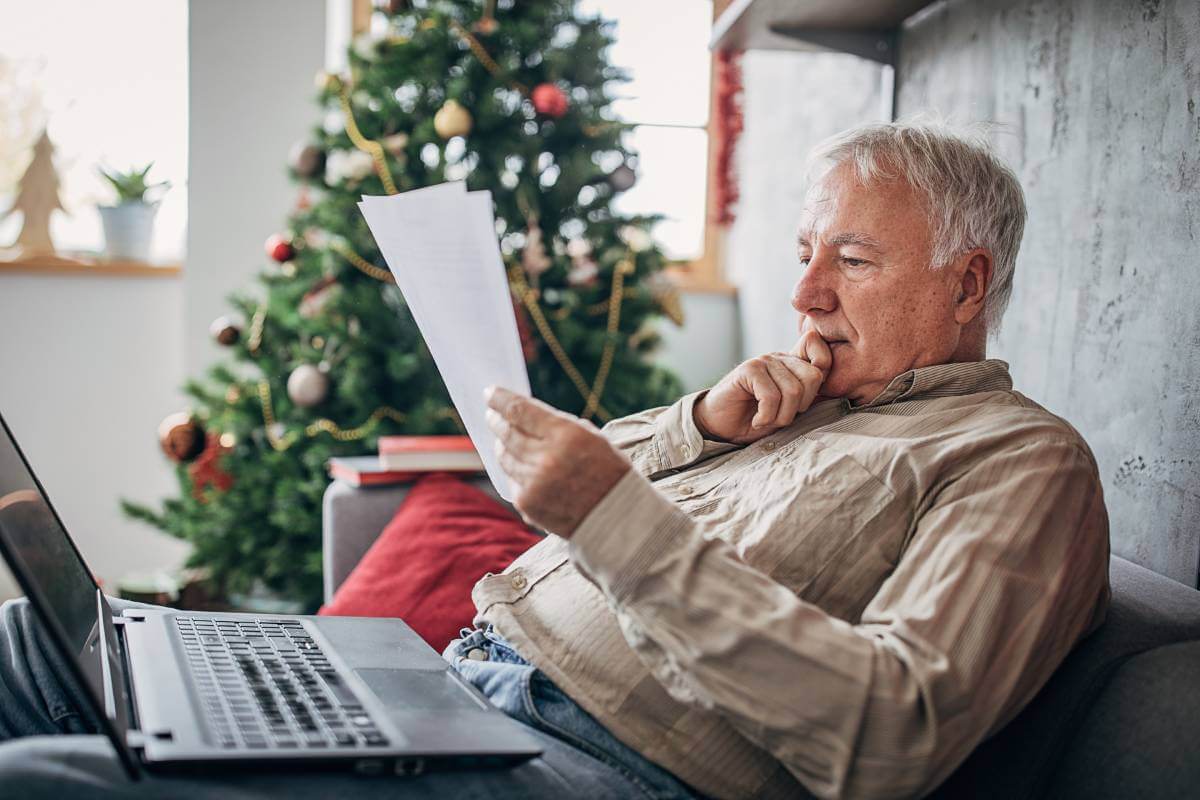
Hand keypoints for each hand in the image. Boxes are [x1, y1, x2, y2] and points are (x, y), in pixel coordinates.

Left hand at [484, 386, 630, 536]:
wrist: (621, 517)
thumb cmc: (609, 472)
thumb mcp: (591, 437)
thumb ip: (556, 425)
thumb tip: (523, 415)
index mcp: (566, 435)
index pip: (519, 410)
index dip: (500, 399)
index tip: (490, 392)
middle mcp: (547, 458)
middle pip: (507, 433)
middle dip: (496, 420)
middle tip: (491, 415)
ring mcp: (535, 483)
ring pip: (505, 457)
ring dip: (501, 445)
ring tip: (502, 439)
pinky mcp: (528, 504)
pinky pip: (512, 480)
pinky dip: (514, 471)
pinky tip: (518, 465)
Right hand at [693, 330, 831, 443]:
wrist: (721, 427)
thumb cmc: (756, 419)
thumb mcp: (790, 410)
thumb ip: (810, 397)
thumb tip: (838, 393)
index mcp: (794, 364)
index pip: (823, 354)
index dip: (822, 377)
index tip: (804, 402)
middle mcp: (781, 358)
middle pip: (813, 376)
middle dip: (800, 407)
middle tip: (782, 416)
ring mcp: (764, 361)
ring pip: (793, 390)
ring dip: (781, 416)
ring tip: (767, 420)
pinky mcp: (748, 370)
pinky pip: (771, 396)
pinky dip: (766, 416)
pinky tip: (757, 419)